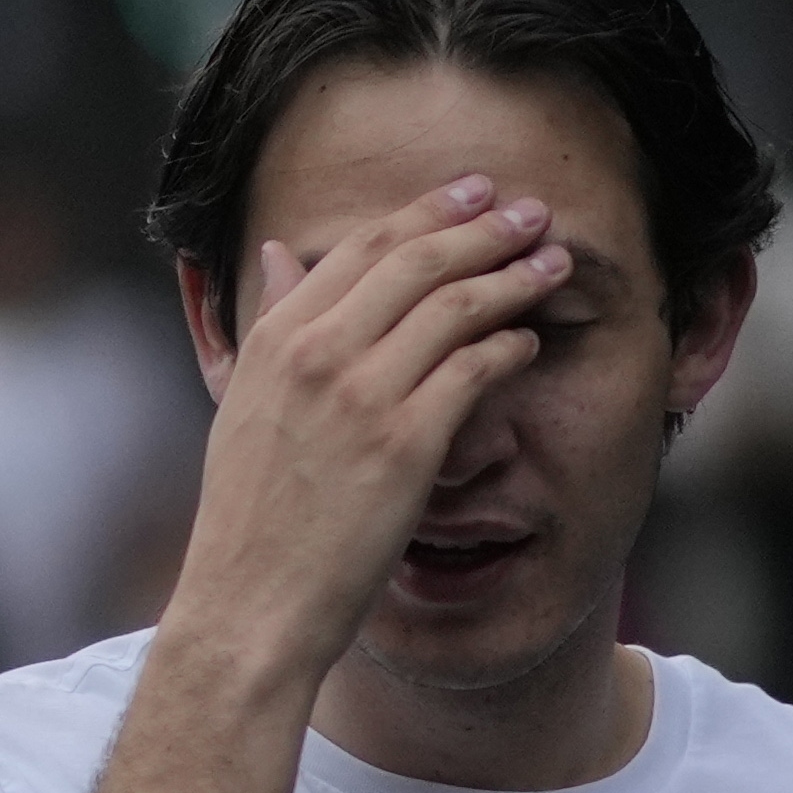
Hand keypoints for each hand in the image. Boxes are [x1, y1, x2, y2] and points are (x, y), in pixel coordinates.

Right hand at [160, 179, 569, 682]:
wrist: (251, 599)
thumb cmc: (250, 513)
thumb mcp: (240, 402)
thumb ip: (269, 323)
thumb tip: (277, 253)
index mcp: (274, 339)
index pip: (361, 247)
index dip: (426, 211)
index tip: (472, 193)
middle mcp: (316, 354)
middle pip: (416, 261)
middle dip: (484, 226)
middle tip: (533, 211)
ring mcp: (361, 396)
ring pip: (454, 305)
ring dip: (513, 275)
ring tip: (552, 262)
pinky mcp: (405, 443)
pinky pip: (473, 369)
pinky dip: (508, 345)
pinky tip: (528, 340)